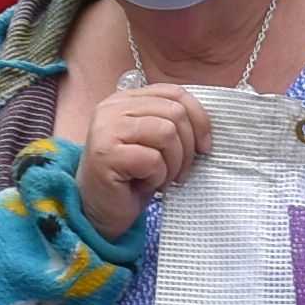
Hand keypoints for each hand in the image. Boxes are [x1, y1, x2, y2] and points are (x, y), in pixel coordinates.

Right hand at [73, 79, 214, 238]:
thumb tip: (206, 127)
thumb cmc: (130, 178)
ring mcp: (106, 129)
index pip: (174, 93)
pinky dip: (157, 178)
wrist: (98, 212)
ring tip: (160, 179)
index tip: (204, 146)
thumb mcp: (153, 143)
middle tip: (179, 173)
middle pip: (175, 113)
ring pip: (167, 133)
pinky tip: (143, 185)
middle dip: (187, 149)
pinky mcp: (105, 154)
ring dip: (172, 165)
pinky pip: (153, 160)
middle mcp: (112, 108)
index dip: (199, 118)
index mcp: (125, 99)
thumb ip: (171, 122)